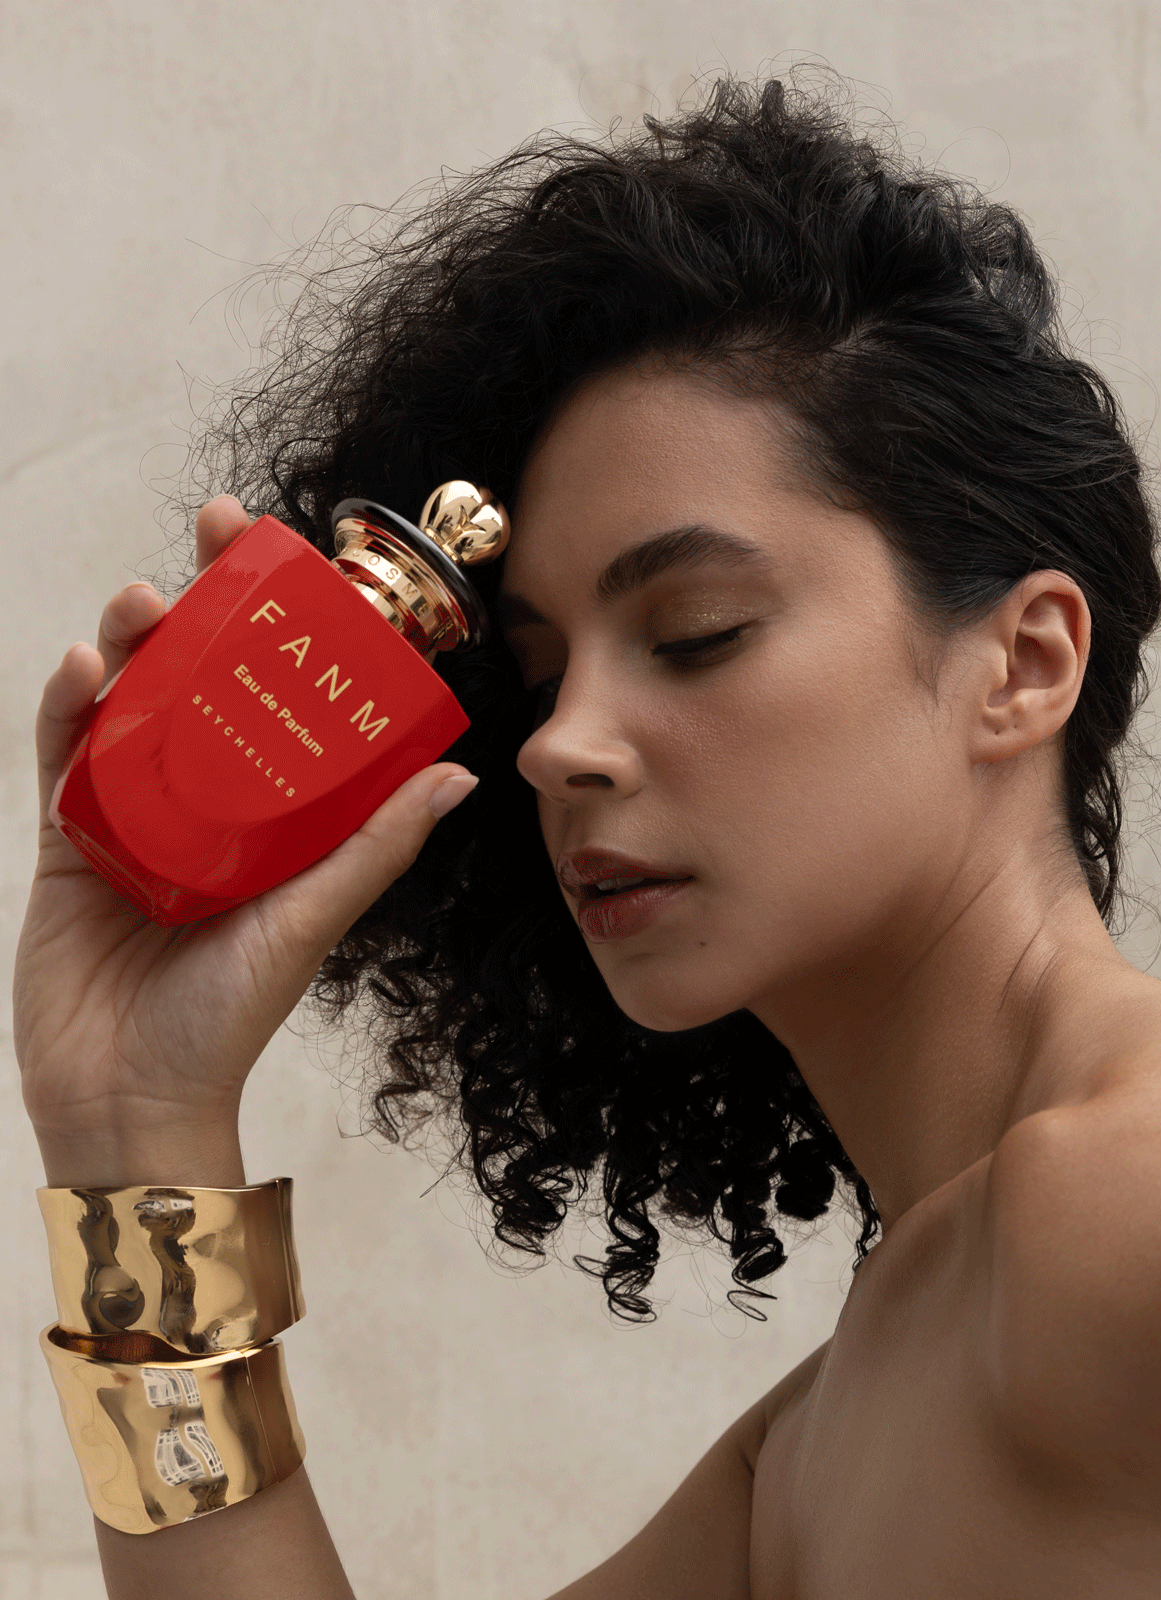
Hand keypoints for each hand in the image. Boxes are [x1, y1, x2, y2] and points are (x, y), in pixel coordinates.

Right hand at [14, 497, 477, 1185]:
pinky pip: (64, 759)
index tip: (294, 554)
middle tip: (212, 535)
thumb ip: (374, 845)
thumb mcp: (310, 917)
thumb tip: (460, 776)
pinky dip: (68, 710)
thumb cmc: (229, 1019)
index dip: (283, 624)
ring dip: (132, 642)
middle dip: (203, 601)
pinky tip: (81, 665)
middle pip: (200, 679)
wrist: (129, 1101)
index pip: (279, 696)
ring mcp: (132, 817)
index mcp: (269, 815)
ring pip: (129, 704)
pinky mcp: (68, 842)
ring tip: (142, 601)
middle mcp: (203, 804)